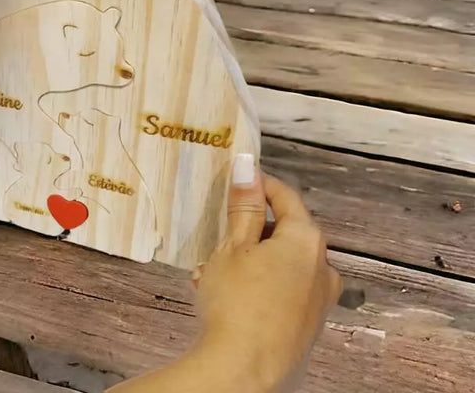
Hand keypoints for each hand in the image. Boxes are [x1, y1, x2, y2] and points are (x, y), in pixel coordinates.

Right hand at [191, 158, 341, 391]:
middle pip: (286, 231)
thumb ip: (244, 205)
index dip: (259, 184)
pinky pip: (286, 290)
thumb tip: (248, 165)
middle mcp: (323, 267)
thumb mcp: (233, 245)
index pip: (285, 196)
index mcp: (307, 240)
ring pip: (283, 263)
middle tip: (218, 235)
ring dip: (253, 259)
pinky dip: (262, 284)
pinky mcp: (309, 326)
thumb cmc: (237, 302)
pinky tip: (230, 296)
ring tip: (215, 271)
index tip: (236, 180)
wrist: (244, 373)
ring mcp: (319, 300)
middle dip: (251, 229)